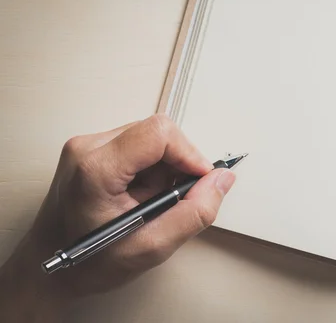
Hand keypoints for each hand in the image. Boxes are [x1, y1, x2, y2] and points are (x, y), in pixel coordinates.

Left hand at [0, 114, 235, 320]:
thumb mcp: (151, 247)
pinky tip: (140, 195)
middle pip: (157, 133)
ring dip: (164, 169)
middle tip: (173, 199)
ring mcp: (87, 146)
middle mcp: (87, 147)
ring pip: (150, 139)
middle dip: (177, 164)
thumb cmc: (88, 262)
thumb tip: (221, 180)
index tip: (201, 179)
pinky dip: (151, 169)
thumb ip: (195, 213)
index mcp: (96, 168)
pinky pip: (138, 146)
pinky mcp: (91, 150)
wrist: (47, 270)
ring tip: (150, 202)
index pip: (159, 133)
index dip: (190, 153)